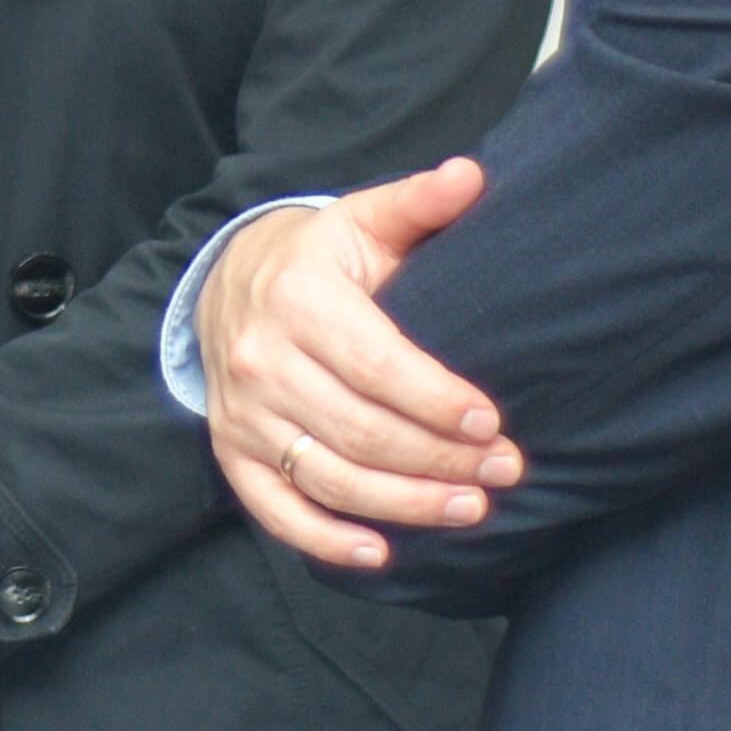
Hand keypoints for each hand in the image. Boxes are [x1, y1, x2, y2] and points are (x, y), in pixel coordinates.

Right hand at [198, 159, 524, 570]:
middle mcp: (261, 361)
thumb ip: (418, 203)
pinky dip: (324, 541)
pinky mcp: (232, 451)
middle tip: (504, 473)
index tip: (492, 423)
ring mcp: (243, 413)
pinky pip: (275, 509)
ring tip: (470, 510)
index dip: (437, 401)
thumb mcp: (362, 221)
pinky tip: (380, 554)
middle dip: (440, 461)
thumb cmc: (318, 258)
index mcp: (298, 300)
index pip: (377, 365)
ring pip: (330, 477)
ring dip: (405, 505)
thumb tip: (473, 176)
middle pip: (361, 432)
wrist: (225, 282)